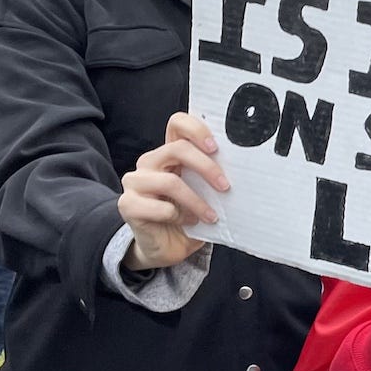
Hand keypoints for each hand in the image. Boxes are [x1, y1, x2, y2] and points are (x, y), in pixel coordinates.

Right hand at [117, 112, 228, 270]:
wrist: (166, 246)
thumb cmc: (189, 215)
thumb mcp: (205, 193)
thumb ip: (213, 178)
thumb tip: (242, 172)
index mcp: (170, 153)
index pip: (177, 124)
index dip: (196, 130)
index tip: (216, 147)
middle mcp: (150, 162)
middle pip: (176, 149)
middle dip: (206, 167)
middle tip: (225, 186)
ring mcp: (136, 182)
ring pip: (170, 181)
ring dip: (197, 201)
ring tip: (211, 216)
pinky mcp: (128, 205)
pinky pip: (160, 207)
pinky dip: (180, 216)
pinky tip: (188, 222)